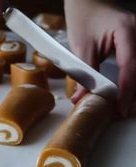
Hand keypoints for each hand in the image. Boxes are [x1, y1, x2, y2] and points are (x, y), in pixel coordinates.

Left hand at [65, 0, 135, 116]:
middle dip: (135, 94)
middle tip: (122, 111)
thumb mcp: (82, 48)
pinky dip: (135, 82)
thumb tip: (81, 98)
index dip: (127, 91)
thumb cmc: (83, 21)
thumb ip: (85, 74)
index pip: (131, 66)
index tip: (121, 108)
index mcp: (127, 30)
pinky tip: (129, 93)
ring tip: (125, 107)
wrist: (86, 5)